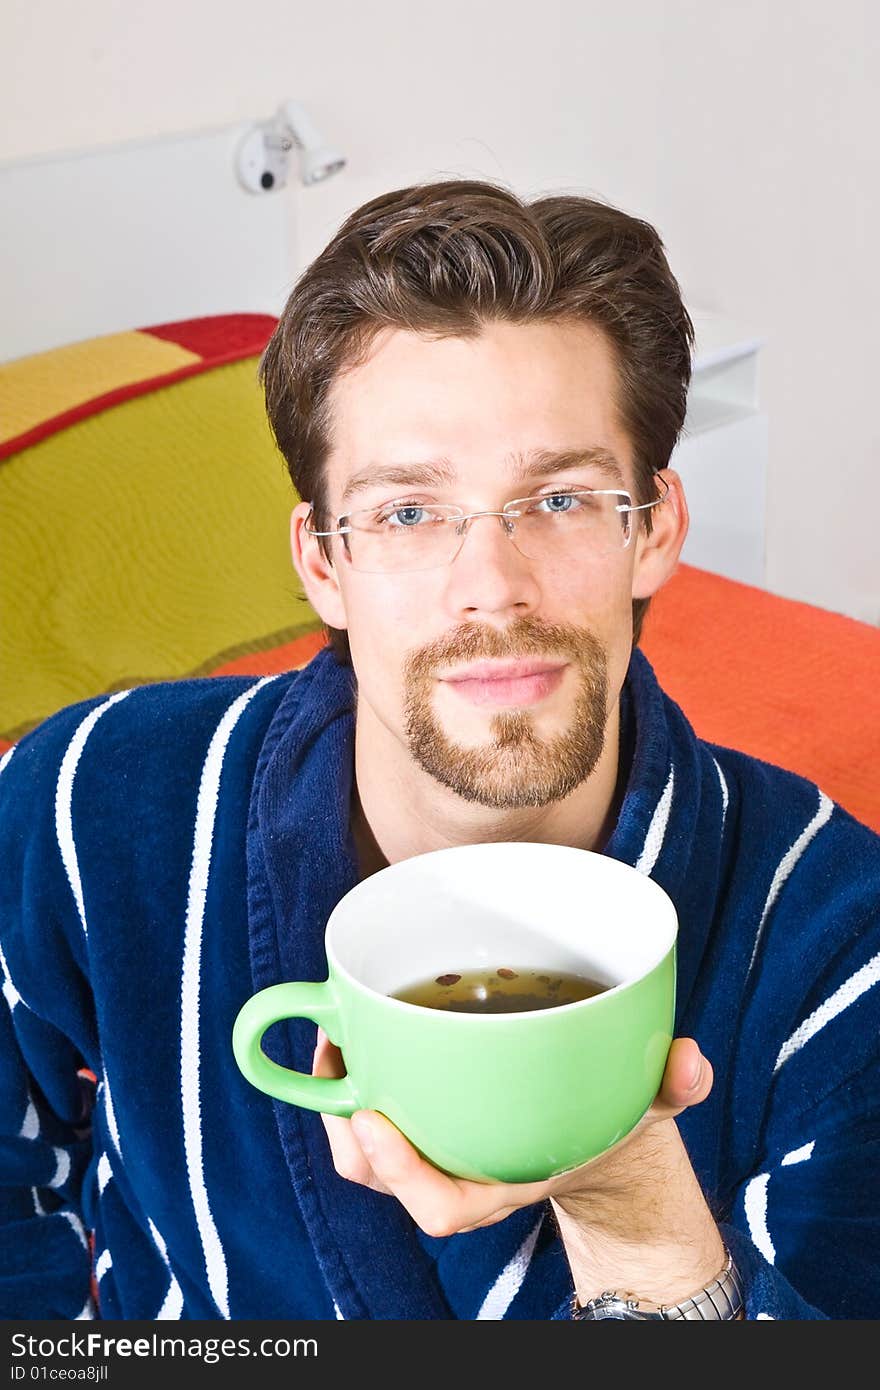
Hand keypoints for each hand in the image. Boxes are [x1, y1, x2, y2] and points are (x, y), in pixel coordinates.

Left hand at [311, 1028, 712, 1238]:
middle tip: (338, 1063)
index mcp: (508, 1178)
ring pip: (360, 1150)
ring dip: (332, 1099)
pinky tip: (348, 1027)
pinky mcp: (423, 1114)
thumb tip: (691, 1059)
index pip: (445, 1207)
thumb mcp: (648, 1104)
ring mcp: (436, 1145)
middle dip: (348, 1134)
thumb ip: (673, 1085)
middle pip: (382, 1177)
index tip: (372, 1122)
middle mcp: (461, 1169)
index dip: (402, 1177)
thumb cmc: (610, 1118)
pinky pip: (369, 1110)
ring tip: (332, 1037)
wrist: (594, 1132)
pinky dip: (350, 1077)